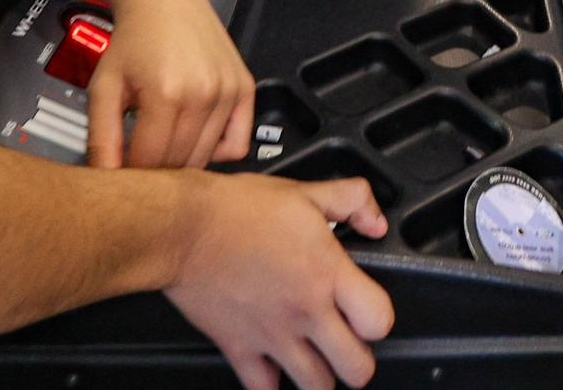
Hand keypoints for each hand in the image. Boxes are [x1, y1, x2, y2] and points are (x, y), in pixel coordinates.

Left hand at [87, 0, 255, 167]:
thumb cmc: (133, 38)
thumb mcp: (104, 86)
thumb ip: (102, 137)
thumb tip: (106, 178)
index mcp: (166, 93)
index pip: (151, 161)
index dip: (132, 170)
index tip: (123, 162)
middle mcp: (203, 93)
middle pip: (180, 162)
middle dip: (156, 166)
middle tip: (141, 151)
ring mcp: (228, 91)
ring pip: (206, 156)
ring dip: (183, 159)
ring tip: (164, 140)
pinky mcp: (244, 87)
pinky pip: (238, 143)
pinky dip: (218, 150)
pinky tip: (195, 135)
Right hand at [168, 175, 395, 389]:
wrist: (183, 228)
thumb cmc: (236, 210)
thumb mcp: (304, 192)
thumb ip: (351, 200)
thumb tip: (375, 221)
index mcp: (326, 274)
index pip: (379, 321)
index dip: (379, 319)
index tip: (368, 311)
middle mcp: (304, 312)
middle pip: (356, 369)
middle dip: (358, 361)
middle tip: (348, 346)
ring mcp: (273, 336)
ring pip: (316, 387)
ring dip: (321, 378)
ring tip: (317, 362)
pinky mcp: (239, 349)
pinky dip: (272, 386)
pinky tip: (276, 371)